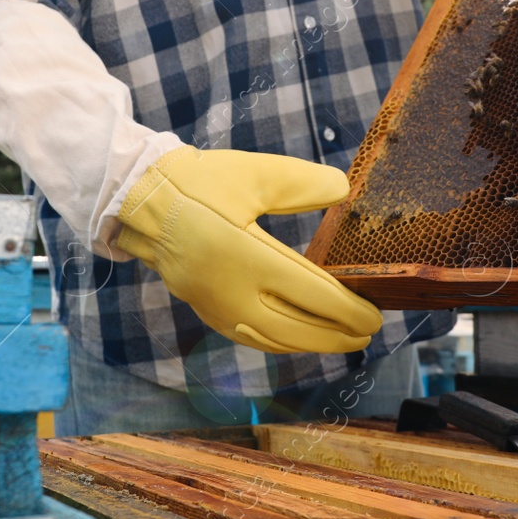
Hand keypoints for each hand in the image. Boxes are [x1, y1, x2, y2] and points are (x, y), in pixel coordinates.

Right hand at [116, 148, 382, 353]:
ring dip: (313, 344)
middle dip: (338, 335)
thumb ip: (303, 183)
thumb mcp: (255, 174)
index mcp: (250, 258)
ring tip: (341, 339)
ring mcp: (218, 308)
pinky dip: (283, 343)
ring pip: (277, 341)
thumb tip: (344, 188)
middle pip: (300, 329)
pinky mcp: (207, 312)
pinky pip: (253, 339)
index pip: (314, 297)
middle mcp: (234, 293)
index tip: (374, 315)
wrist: (143, 203)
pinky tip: (299, 337)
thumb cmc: (201, 184)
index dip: (349, 311)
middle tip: (367, 332)